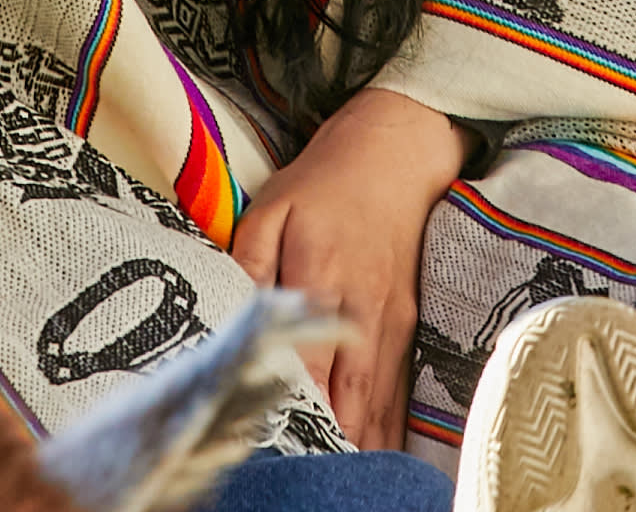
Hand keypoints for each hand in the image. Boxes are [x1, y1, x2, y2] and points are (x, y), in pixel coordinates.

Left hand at [225, 84, 466, 449]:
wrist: (398, 156)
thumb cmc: (326, 183)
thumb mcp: (273, 208)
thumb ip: (250, 263)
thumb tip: (229, 314)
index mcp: (324, 285)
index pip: (307, 370)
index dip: (292, 416)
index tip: (270, 452)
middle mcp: (365, 319)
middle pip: (347, 404)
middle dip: (326, 449)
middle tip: (300, 481)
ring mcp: (392, 329)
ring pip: (377, 409)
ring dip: (357, 449)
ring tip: (332, 485)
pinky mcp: (406, 332)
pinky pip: (396, 396)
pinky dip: (383, 433)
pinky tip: (368, 461)